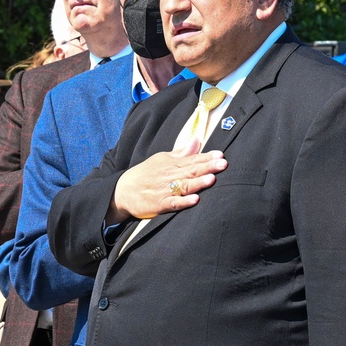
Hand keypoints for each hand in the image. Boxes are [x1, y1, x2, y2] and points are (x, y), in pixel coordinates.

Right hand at [108, 138, 227, 222]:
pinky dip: (184, 202)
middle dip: (207, 167)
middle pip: (191, 171)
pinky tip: (195, 200)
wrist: (122, 191)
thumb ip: (182, 152)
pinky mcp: (160, 205)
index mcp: (171, 164)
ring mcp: (165, 191)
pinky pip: (173, 203)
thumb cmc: (145, 174)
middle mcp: (170, 176)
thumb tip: (197, 140)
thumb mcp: (161, 159)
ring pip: (184, 186)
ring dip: (198, 183)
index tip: (220, 155)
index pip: (192, 159)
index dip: (207, 157)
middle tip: (222, 164)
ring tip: (212, 179)